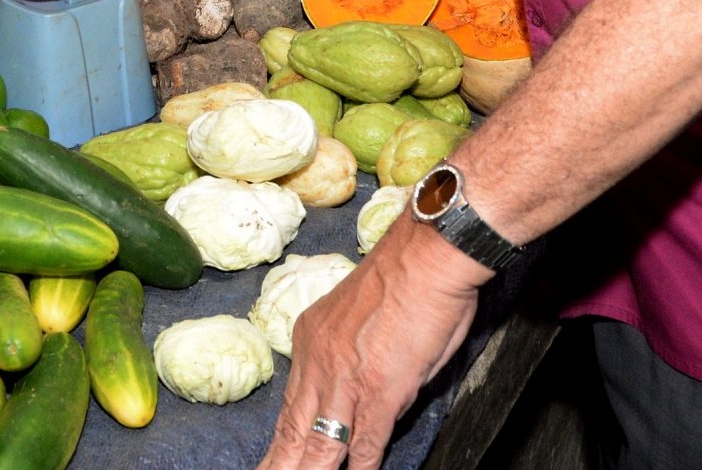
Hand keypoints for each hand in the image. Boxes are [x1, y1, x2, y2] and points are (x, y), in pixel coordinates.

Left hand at [259, 216, 487, 468]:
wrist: (428, 253)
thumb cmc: (406, 276)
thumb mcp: (356, 317)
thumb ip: (350, 357)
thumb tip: (358, 393)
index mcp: (312, 338)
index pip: (292, 403)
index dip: (283, 439)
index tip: (273, 459)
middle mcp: (320, 361)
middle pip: (293, 429)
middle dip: (280, 463)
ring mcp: (347, 380)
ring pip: (319, 443)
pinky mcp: (380, 391)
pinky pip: (364, 442)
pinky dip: (359, 465)